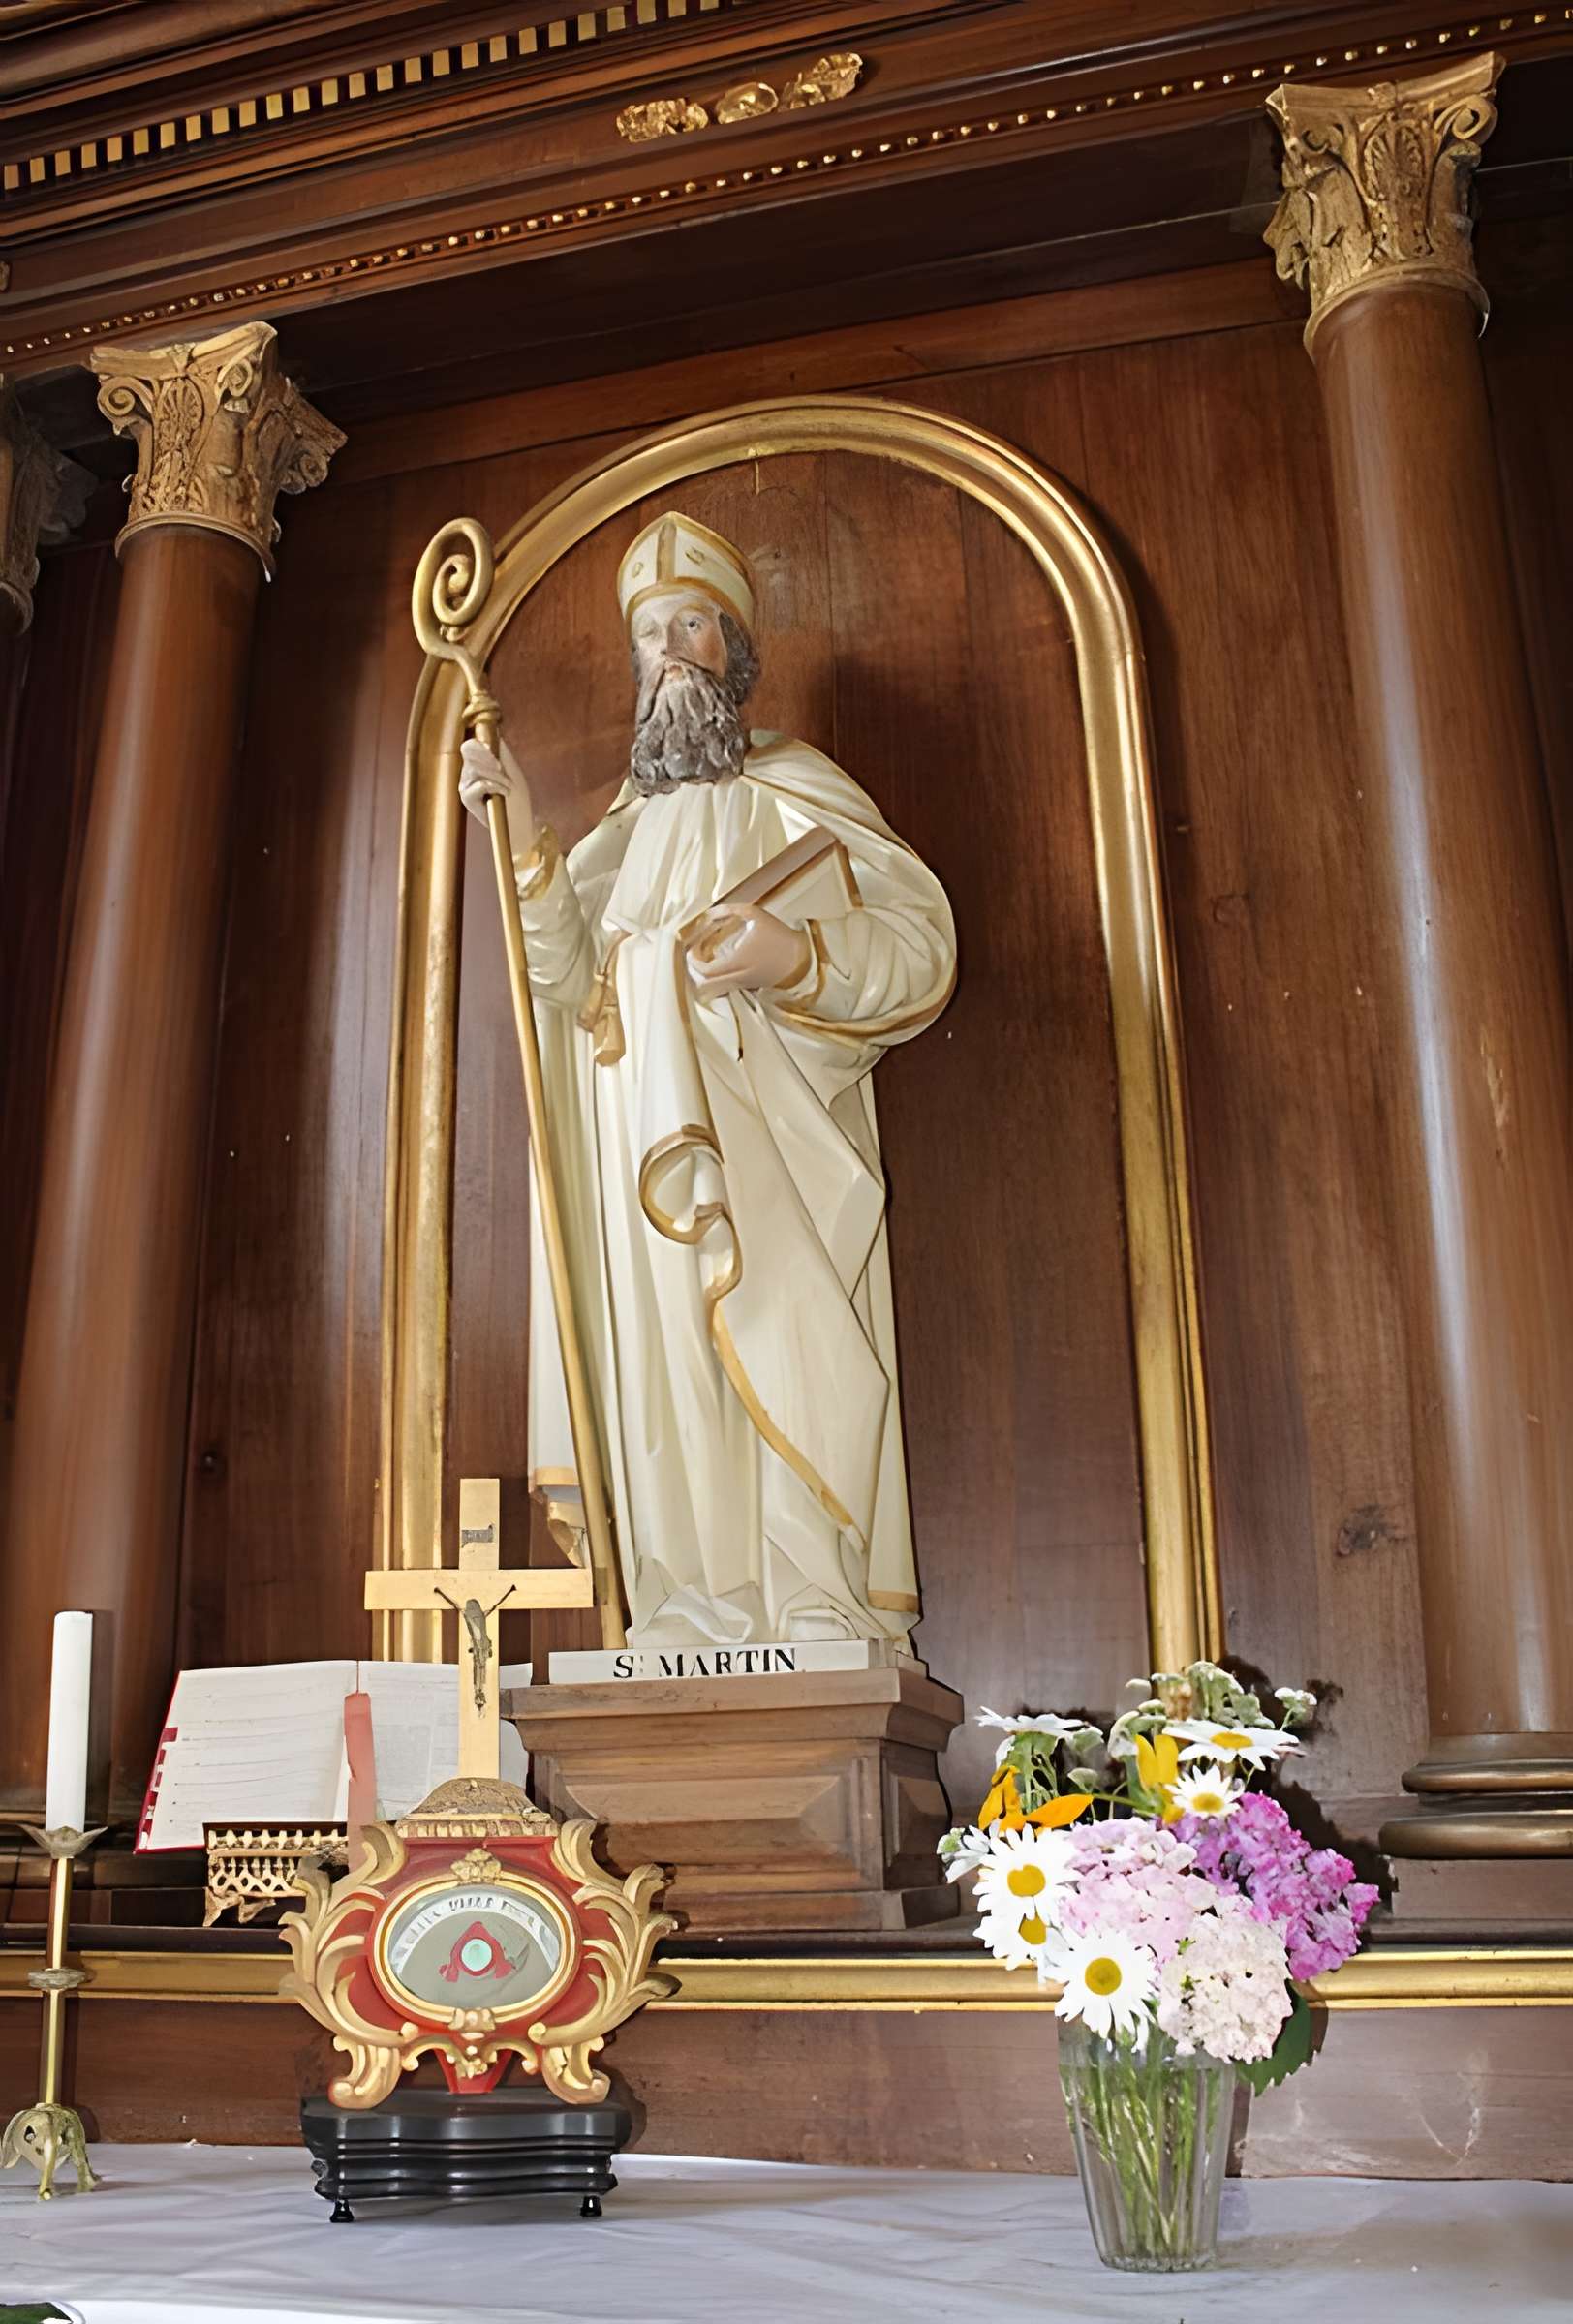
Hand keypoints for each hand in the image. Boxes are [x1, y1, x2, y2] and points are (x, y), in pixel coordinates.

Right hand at [459, 734, 535, 855]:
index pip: (469, 746)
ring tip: (510, 788)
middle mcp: (468, 773)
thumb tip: (494, 729)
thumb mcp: (512, 768)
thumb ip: (501, 750)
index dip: (480, 746)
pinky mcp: (466, 799)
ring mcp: (465, 786)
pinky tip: (503, 794)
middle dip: (491, 761)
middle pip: (470, 754)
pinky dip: (494, 787)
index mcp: (477, 763)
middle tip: (506, 774)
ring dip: (497, 777)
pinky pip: (477, 784)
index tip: (495, 753)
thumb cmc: (518, 797)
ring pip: (475, 768)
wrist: (522, 821)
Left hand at [686, 904, 811, 998]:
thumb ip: (730, 911)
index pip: (704, 971)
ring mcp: (744, 985)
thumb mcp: (755, 915)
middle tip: (697, 957)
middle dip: (697, 971)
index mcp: (735, 963)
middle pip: (706, 984)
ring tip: (708, 960)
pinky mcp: (751, 987)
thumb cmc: (779, 937)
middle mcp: (737, 978)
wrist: (803, 960)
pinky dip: (719, 980)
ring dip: (707, 976)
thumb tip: (710, 912)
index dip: (693, 962)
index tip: (692, 950)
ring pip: (716, 988)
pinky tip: (723, 966)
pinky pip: (728, 988)